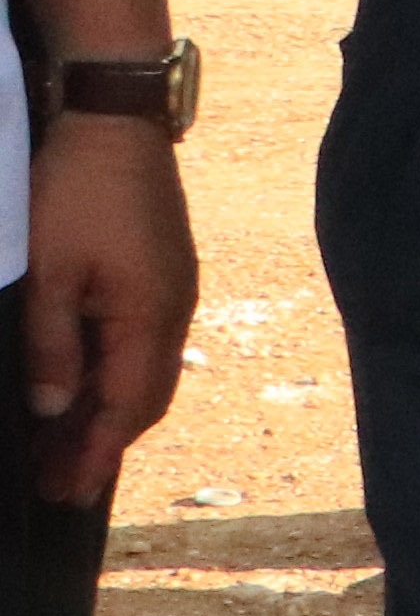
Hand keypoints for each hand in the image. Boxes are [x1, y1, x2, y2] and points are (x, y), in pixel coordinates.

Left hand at [21, 122, 191, 504]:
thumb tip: (54, 409)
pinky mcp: (162, 271)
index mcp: (150, 316)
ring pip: (145, 372)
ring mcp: (173, 289)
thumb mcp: (49, 272)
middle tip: (60, 484)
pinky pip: (143, 343)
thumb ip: (53, 345)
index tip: (68, 496)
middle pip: (146, 398)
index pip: (127, 407)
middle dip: (103, 444)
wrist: (114, 119)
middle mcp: (174, 311)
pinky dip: (114, 376)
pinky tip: (84, 381)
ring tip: (65, 443)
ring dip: (108, 411)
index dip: (96, 454)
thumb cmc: (76, 192)